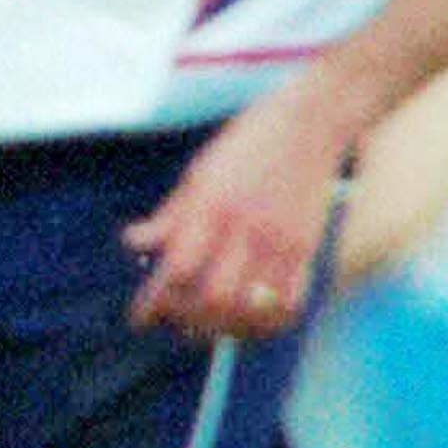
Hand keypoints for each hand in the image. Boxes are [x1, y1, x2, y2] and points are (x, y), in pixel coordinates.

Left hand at [123, 82, 349, 341]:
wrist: (313, 119)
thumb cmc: (248, 141)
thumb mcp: (200, 171)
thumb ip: (171, 214)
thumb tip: (134, 242)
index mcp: (210, 206)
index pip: (177, 270)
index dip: (155, 303)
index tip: (141, 319)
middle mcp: (245, 227)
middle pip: (212, 299)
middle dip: (187, 320)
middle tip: (176, 321)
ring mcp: (279, 240)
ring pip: (250, 308)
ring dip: (224, 329)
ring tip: (210, 326)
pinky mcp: (307, 247)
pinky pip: (288, 303)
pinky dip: (266, 321)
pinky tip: (249, 318)